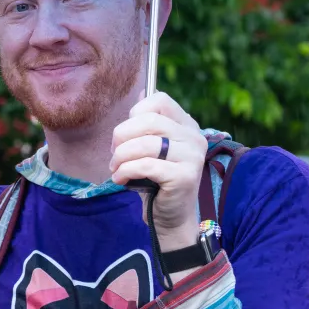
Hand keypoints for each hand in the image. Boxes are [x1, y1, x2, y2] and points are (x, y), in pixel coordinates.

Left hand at [110, 92, 203, 251]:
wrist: (171, 217)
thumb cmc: (156, 181)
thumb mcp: (152, 149)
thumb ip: (148, 123)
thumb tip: (141, 91)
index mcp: (187, 125)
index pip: (159, 100)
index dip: (135, 114)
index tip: (125, 135)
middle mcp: (194, 137)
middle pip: (148, 120)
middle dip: (121, 137)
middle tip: (114, 155)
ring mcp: (192, 156)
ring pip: (145, 144)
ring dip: (121, 157)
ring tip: (116, 168)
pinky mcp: (185, 176)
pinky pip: (146, 165)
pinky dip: (126, 171)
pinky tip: (121, 179)